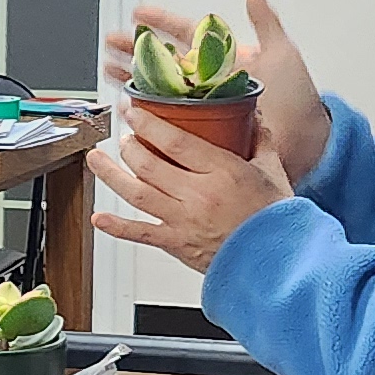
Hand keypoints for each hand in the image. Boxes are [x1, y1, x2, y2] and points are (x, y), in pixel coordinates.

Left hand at [92, 102, 296, 272]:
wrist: (279, 263)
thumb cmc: (276, 220)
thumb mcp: (272, 172)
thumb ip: (260, 141)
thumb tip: (253, 116)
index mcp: (223, 172)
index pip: (176, 142)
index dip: (148, 124)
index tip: (133, 112)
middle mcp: (199, 195)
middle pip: (150, 165)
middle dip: (129, 147)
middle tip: (123, 137)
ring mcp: (184, 221)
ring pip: (138, 194)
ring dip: (111, 175)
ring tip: (95, 159)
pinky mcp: (178, 244)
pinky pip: (141, 234)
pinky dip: (117, 227)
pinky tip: (99, 217)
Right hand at [111, 0, 328, 182]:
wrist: (308, 138)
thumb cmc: (299, 97)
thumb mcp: (282, 53)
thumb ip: (265, 21)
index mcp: (223, 56)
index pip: (185, 32)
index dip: (161, 22)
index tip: (139, 12)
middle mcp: (208, 79)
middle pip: (163, 58)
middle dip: (135, 47)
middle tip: (111, 39)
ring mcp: (202, 104)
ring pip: (158, 87)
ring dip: (132, 77)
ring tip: (109, 69)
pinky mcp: (202, 129)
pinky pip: (166, 119)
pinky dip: (145, 111)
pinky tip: (128, 105)